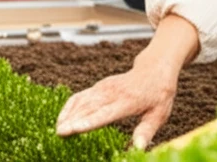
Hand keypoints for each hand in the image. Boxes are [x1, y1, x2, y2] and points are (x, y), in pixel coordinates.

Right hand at [56, 15, 198, 148]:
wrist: (154, 69)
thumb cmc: (158, 94)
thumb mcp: (159, 114)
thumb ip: (147, 131)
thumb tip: (138, 147)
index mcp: (128, 101)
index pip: (104, 113)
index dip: (88, 122)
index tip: (73, 129)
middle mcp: (113, 93)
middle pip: (88, 107)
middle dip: (72, 120)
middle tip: (59, 133)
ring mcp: (104, 88)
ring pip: (81, 101)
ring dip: (68, 114)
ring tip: (57, 129)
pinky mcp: (99, 86)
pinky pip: (81, 96)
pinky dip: (69, 106)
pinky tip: (62, 118)